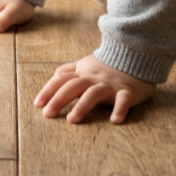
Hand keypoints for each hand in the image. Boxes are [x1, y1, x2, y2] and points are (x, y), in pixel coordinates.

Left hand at [34, 55, 155, 124]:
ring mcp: (111, 85)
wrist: (138, 54)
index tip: (38, 104)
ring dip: (82, 106)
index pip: (61, 80)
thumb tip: (55, 75)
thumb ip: (71, 69)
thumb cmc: (109, 64)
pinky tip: (115, 120)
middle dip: (59, 99)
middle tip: (48, 114)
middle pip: (73, 86)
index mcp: (83, 72)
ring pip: (94, 93)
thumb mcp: (87, 63)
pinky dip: (120, 109)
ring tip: (72, 120)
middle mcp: (94, 78)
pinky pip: (124, 100)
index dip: (48, 91)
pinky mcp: (128, 91)